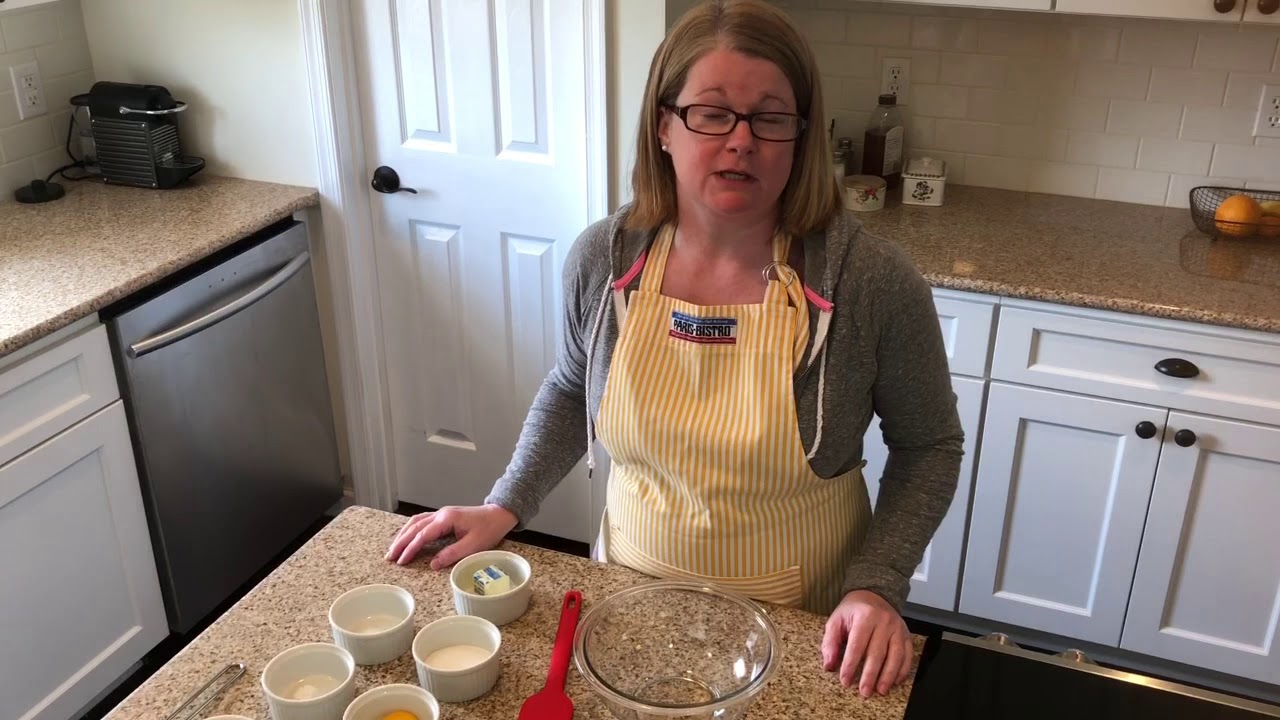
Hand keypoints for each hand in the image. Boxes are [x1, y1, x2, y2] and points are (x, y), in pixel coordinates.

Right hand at [385, 504, 518, 568]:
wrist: (499, 514)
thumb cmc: (489, 529)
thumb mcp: (473, 545)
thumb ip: (452, 554)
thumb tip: (433, 564)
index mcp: (446, 519)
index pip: (422, 535)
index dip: (410, 549)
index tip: (401, 561)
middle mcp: (440, 514)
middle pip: (414, 527)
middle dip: (400, 542)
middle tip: (389, 557)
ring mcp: (441, 513)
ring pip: (415, 522)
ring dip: (403, 535)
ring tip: (393, 549)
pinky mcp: (444, 516)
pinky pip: (422, 521)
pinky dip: (411, 530)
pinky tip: (406, 537)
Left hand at [821, 590, 913, 696]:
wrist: (873, 595)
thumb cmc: (853, 611)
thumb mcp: (836, 620)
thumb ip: (830, 642)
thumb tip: (828, 666)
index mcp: (864, 616)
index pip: (857, 645)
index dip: (850, 665)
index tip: (845, 680)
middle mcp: (883, 621)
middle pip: (877, 652)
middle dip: (870, 675)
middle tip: (864, 692)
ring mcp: (897, 628)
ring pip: (895, 655)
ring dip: (888, 675)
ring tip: (880, 690)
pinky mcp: (906, 634)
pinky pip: (907, 654)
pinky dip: (903, 670)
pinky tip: (895, 681)